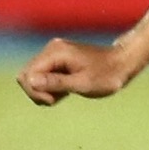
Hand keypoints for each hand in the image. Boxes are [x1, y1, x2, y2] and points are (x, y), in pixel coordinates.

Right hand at [19, 36, 137, 103]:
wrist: (122, 64)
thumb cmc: (106, 75)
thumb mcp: (82, 84)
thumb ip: (56, 83)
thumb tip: (29, 81)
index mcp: (55, 53)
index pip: (27, 74)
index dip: (35, 91)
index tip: (54, 99)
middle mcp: (51, 50)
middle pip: (26, 75)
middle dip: (38, 92)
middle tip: (58, 98)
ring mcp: (53, 54)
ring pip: (33, 78)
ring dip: (44, 91)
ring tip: (65, 94)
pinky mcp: (57, 60)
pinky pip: (42, 77)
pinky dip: (50, 88)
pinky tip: (66, 90)